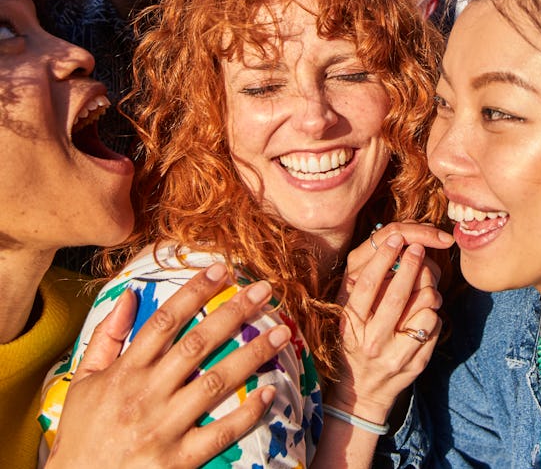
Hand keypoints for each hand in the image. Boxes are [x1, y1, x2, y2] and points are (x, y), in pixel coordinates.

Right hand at [44, 263, 290, 468]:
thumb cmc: (82, 434)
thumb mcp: (83, 382)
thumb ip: (106, 337)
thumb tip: (130, 295)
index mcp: (126, 372)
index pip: (164, 321)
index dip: (194, 291)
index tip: (221, 268)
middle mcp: (146, 394)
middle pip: (197, 344)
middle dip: (233, 313)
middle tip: (265, 290)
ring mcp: (163, 428)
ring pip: (215, 383)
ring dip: (252, 355)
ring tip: (282, 333)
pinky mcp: (177, 461)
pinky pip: (219, 433)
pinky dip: (246, 413)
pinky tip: (271, 393)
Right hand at [330, 223, 452, 425]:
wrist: (362, 393)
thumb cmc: (355, 343)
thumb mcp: (348, 318)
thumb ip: (361, 290)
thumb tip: (388, 250)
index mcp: (351, 324)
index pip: (367, 285)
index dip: (383, 257)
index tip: (396, 238)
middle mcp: (371, 340)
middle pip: (397, 295)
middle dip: (411, 265)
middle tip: (418, 248)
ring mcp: (395, 355)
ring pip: (423, 309)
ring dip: (428, 290)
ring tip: (425, 285)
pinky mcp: (416, 364)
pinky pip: (434, 326)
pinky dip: (434, 312)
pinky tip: (425, 312)